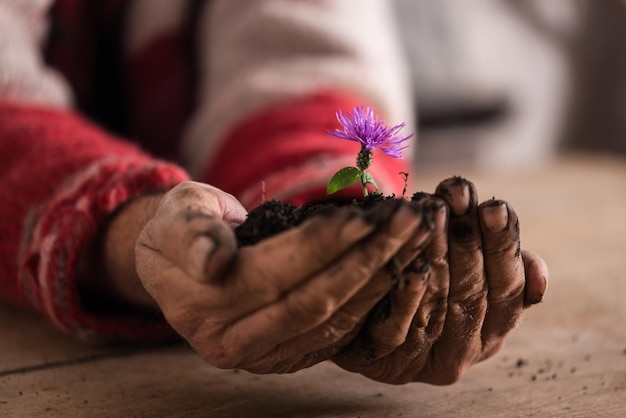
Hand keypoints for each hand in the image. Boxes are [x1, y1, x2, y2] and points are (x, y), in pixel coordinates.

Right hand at [135, 181, 430, 373]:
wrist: (179, 260)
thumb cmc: (182, 226)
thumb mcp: (177, 216)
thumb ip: (193, 236)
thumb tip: (214, 261)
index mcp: (197, 306)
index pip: (271, 275)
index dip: (319, 247)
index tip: (364, 217)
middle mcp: (230, 341)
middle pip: (311, 301)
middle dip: (366, 260)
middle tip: (409, 223)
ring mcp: (261, 354)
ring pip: (332, 321)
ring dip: (380, 279)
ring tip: (415, 239)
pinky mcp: (287, 355)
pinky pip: (338, 333)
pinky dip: (372, 301)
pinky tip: (400, 270)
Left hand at [332, 177, 547, 384]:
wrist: (365, 308)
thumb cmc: (428, 277)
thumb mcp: (469, 267)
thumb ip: (502, 263)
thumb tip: (539, 274)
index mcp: (492, 331)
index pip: (510, 289)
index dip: (503, 246)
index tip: (494, 206)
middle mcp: (463, 353)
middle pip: (473, 293)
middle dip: (467, 237)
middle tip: (457, 194)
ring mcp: (422, 361)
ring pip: (438, 306)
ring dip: (438, 254)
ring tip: (433, 211)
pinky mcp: (382, 361)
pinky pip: (396, 331)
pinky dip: (407, 297)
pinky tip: (411, 266)